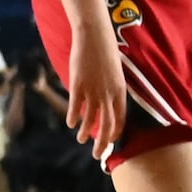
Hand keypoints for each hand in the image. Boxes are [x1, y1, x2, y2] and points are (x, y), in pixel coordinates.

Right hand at [62, 15, 126, 152]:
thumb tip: (107, 105)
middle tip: (97, 155)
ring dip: (85, 132)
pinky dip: (73, 117)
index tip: (111, 142)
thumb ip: (112, 91)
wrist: (95, 36)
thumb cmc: (105, 54)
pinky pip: (75, 107)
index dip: (115, 133)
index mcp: (120, 91)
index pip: (121, 119)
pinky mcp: (79, 85)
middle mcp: (109, 94)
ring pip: (90, 119)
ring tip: (80, 139)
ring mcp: (93, 90)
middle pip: (108, 125)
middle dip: (103, 143)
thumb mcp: (115, 74)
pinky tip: (70, 123)